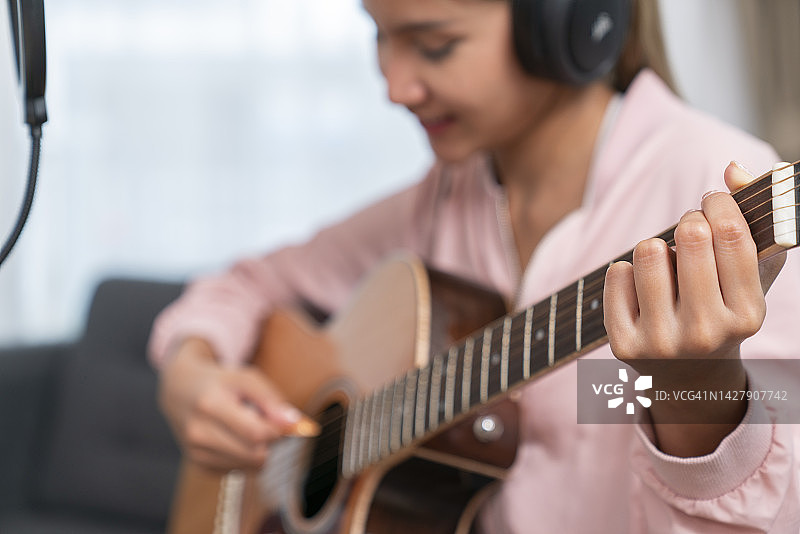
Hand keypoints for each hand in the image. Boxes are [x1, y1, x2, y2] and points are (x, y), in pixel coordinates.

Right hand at [158, 338, 317, 470]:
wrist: (180, 391)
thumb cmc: (221, 382)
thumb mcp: (246, 378)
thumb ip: (272, 400)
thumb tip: (293, 423)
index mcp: (211, 405)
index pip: (255, 433)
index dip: (276, 431)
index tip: (280, 421)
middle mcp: (199, 432)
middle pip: (254, 455)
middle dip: (270, 442)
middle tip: (266, 424)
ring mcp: (196, 452)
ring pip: (249, 467)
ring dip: (259, 451)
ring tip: (249, 429)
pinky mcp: (199, 465)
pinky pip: (239, 471)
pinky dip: (245, 458)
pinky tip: (236, 439)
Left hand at [603, 162, 784, 455]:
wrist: (690, 377)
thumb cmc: (724, 310)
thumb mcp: (751, 274)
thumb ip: (754, 217)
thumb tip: (733, 169)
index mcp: (748, 315)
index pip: (732, 235)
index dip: (720, 203)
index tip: (713, 199)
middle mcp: (705, 333)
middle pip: (690, 237)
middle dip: (689, 220)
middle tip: (690, 228)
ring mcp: (661, 343)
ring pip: (648, 251)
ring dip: (656, 245)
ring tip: (665, 261)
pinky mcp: (623, 346)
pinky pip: (616, 274)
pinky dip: (627, 269)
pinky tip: (641, 285)